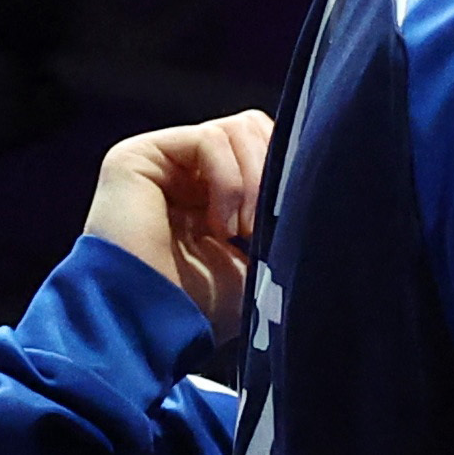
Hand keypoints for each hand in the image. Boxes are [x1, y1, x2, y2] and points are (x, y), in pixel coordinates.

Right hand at [83, 110, 275, 329]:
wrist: (152, 326)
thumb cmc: (203, 306)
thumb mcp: (260, 259)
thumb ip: (278, 212)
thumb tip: (314, 177)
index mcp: (214, 192)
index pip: (265, 147)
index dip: (286, 175)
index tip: (283, 225)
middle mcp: (187, 171)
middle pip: (255, 128)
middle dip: (270, 174)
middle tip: (257, 229)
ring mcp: (163, 160)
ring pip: (239, 129)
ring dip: (251, 182)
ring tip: (236, 231)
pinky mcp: (139, 155)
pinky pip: (210, 139)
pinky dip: (229, 182)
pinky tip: (217, 226)